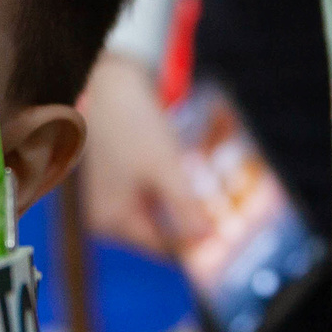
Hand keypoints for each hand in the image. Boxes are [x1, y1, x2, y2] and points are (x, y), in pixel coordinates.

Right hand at [76, 53, 208, 256]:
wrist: (111, 84)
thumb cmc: (133, 125)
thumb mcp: (165, 169)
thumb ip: (185, 208)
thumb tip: (208, 241)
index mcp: (112, 220)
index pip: (162, 247)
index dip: (196, 244)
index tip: (227, 239)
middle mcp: (105, 216)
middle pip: (158, 231)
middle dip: (191, 223)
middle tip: (225, 215)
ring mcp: (108, 198)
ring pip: (156, 213)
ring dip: (183, 206)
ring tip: (209, 195)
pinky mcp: (115, 180)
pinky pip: (148, 196)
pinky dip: (170, 191)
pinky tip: (185, 176)